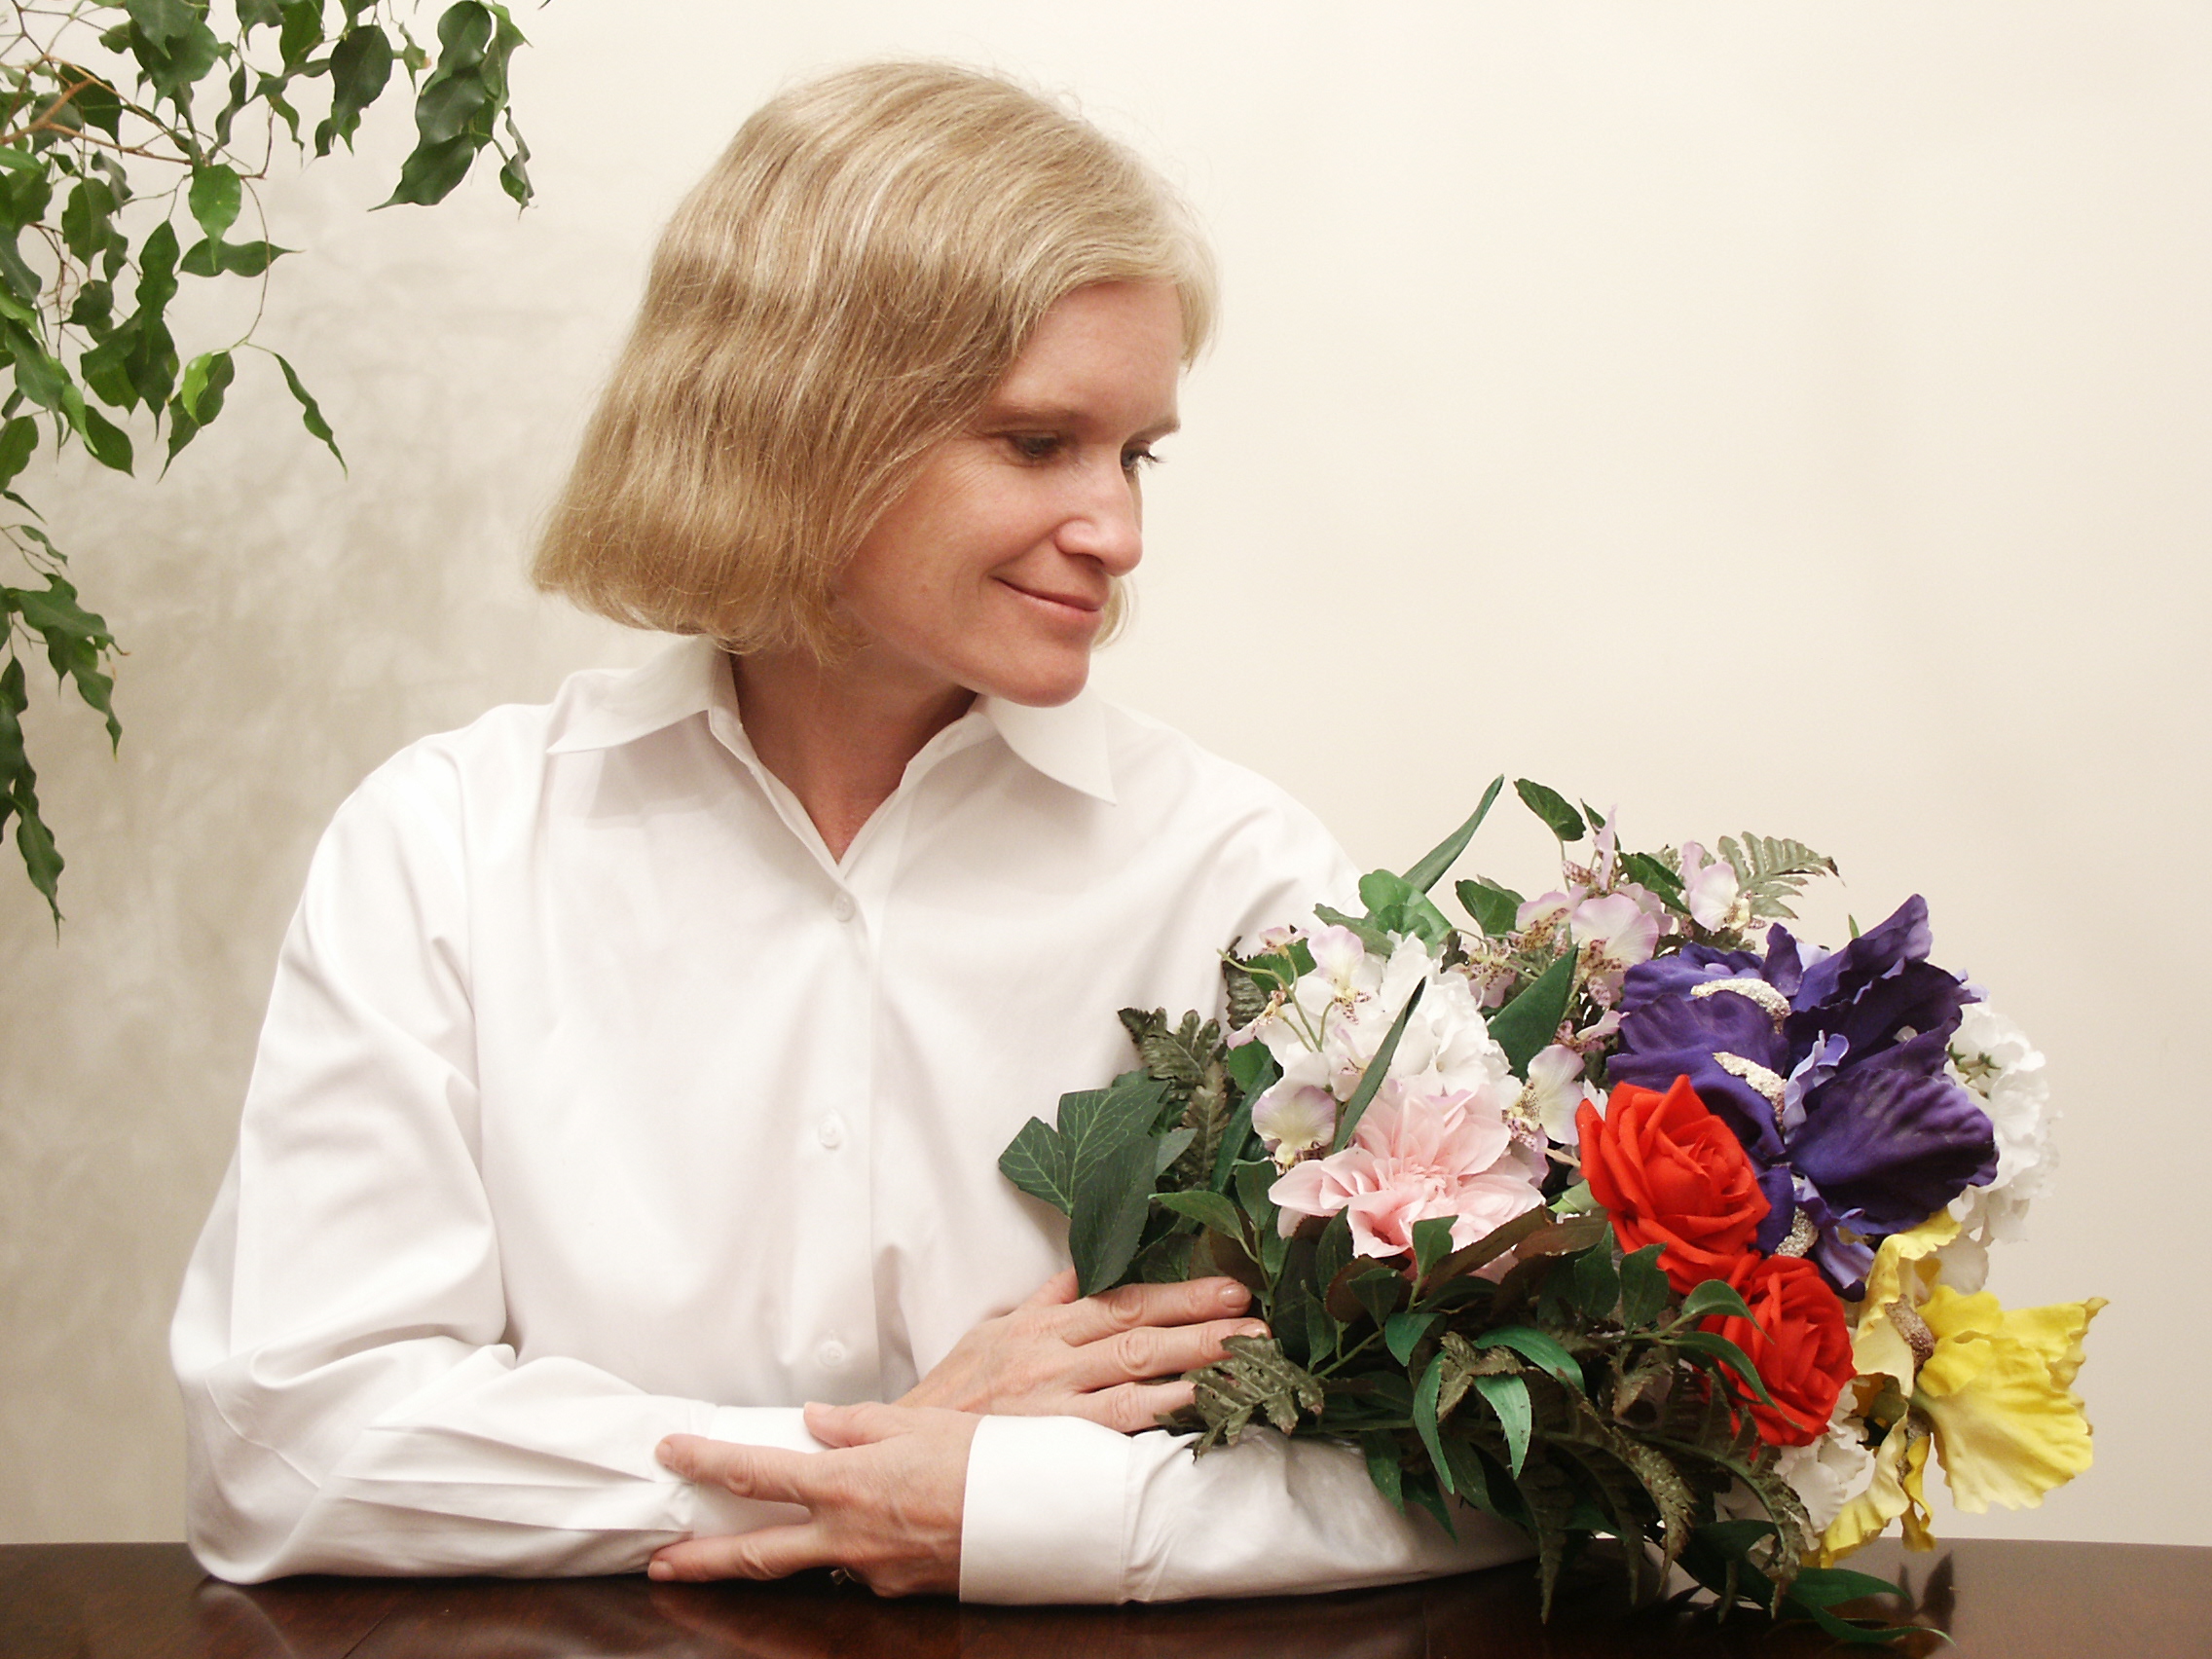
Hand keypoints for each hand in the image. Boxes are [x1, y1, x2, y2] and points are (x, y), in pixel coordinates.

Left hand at [650, 1401, 976, 1594]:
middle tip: (660, 1565)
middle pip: (754, 1554)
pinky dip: (852, 1553)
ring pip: (808, 1567)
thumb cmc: (980, 1460)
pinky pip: (859, 1570)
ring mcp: (868, 1571)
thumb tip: (815, 1420)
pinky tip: (870, 1536)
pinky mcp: (896, 1591)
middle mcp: (845, 1535)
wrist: (1033, 1517)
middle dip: (700, 1562)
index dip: (706, 1462)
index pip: (755, 1473)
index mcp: (843, 1483)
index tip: (671, 1452)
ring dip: (781, 1558)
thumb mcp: (916, 1424)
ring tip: (748, 1553)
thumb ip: (856, 1424)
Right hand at [897, 1268, 1266, 1430]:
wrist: (904, 1449)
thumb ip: (1045, 1301)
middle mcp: (1052, 1355)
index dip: (1176, 1294)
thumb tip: (1081, 1268)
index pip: (1121, 1300)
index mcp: (1043, 1325)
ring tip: (1247, 1361)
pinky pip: (1114, 1425)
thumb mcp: (994, 1332)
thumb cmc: (954, 1394)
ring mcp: (1053, 1398)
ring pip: (1134, 1374)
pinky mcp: (1051, 1439)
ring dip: (1195, 1365)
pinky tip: (1199, 1411)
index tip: (1227, 1288)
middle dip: (1201, 1323)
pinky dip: (1159, 1414)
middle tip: (1256, 1320)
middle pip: (1137, 1332)